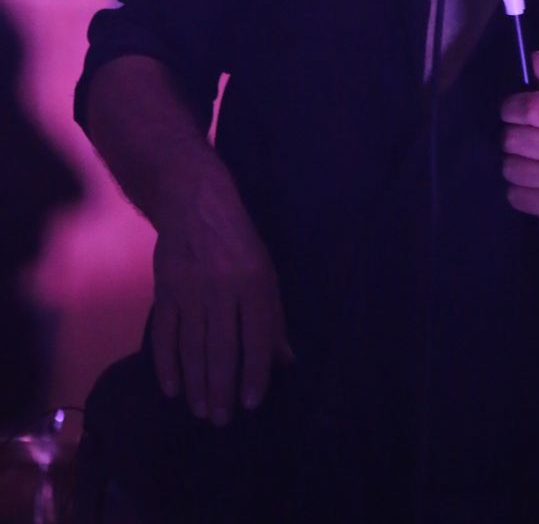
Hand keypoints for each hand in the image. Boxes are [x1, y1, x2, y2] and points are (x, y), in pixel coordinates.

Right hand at [150, 170, 292, 425]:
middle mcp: (222, 289)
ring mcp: (190, 291)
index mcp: (254, 283)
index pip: (256, 338)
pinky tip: (172, 388)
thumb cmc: (239, 243)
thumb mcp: (266, 273)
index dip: (255, 373)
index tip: (252, 403)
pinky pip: (164, 334)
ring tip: (200, 412)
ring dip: (196, 384)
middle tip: (222, 420)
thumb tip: (285, 361)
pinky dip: (166, 364)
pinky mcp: (164, 292)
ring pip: (192, 348)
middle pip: (221, 349)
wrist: (194, 206)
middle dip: (222, 389)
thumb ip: (273, 318)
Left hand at [500, 51, 538, 254]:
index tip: (510, 116)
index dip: (510, 110)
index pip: (530, 107)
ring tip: (531, 171)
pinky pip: (514, 194)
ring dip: (514, 170)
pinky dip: (518, 194)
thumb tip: (534, 57)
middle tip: (523, 149)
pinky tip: (535, 191)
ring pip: (510, 168)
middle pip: (513, 139)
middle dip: (510, 144)